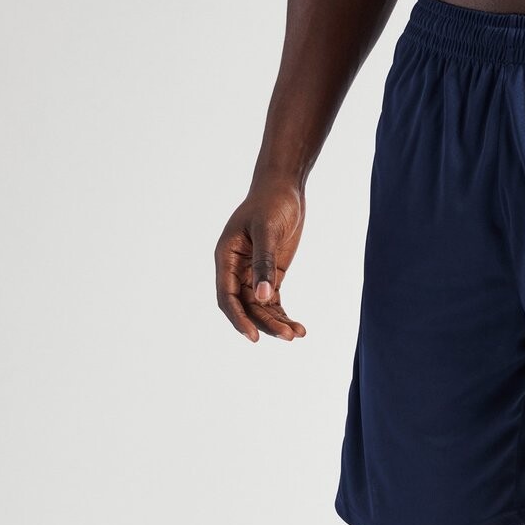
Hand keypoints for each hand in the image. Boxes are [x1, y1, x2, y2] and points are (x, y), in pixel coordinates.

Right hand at [214, 179, 307, 342]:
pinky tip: (298, 327)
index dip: (238, 319)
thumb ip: (264, 263)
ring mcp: (252, 274)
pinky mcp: (270, 275)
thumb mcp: (267, 231)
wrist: (284, 188)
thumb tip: (262, 297)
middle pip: (245, 307)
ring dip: (276, 322)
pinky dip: (283, 315)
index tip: (254, 336)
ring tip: (297, 334)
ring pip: (260, 308)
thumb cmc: (271, 203)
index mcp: (226, 258)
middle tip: (288, 336)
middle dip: (265, 323)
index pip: (227, 297)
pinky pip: (273, 302)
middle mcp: (235, 269)